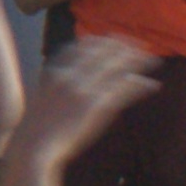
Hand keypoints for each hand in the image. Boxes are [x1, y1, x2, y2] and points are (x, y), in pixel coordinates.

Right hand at [14, 35, 158, 168]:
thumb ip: (56, 85)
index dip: (100, 42)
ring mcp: (84, 90)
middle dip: (123, 46)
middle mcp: (70, 76)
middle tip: (138, 44)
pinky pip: (124, 90)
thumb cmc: (35, 127)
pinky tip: (151, 85)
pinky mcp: (97, 106)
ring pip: (117, 68)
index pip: (81, 47)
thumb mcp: (42, 98)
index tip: (113, 39)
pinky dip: (140, 85)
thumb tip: (71, 80)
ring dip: (137, 61)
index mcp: (55, 72)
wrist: (33, 146)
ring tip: (152, 59)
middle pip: (102, 53)